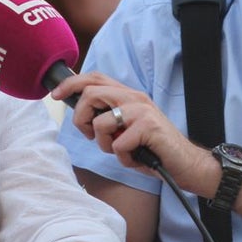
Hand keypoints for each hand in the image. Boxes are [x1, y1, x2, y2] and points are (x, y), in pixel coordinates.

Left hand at [53, 72, 212, 189]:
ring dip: (106, 145)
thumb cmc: (152, 148)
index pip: (95, 78)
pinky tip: (137, 158)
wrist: (186, 163)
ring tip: (123, 151)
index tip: (55, 95)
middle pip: (91, 94)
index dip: (72, 84)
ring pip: (102, 123)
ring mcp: (142, 111)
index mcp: (128, 96)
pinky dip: (124, 158)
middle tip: (93, 136)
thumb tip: (81, 114)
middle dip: (82, 120)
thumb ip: (108, 118)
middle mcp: (135, 98)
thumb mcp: (127, 129)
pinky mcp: (148, 127)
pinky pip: (118, 145)